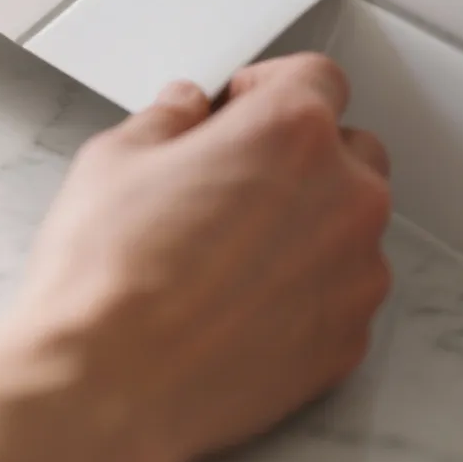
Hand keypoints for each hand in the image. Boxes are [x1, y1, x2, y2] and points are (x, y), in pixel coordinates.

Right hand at [0, 54, 391, 461]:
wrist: (107, 384)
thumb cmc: (107, 275)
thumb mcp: (114, 159)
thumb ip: (166, 119)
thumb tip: (184, 111)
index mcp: (291, 132)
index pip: (318, 77)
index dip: (268, 87)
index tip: (239, 107)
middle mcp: (344, 196)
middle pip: (349, 150)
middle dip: (298, 156)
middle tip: (232, 180)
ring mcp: (356, 273)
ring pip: (349, 226)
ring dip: (307, 225)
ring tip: (229, 253)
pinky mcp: (349, 338)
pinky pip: (341, 294)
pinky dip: (306, 290)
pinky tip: (240, 303)